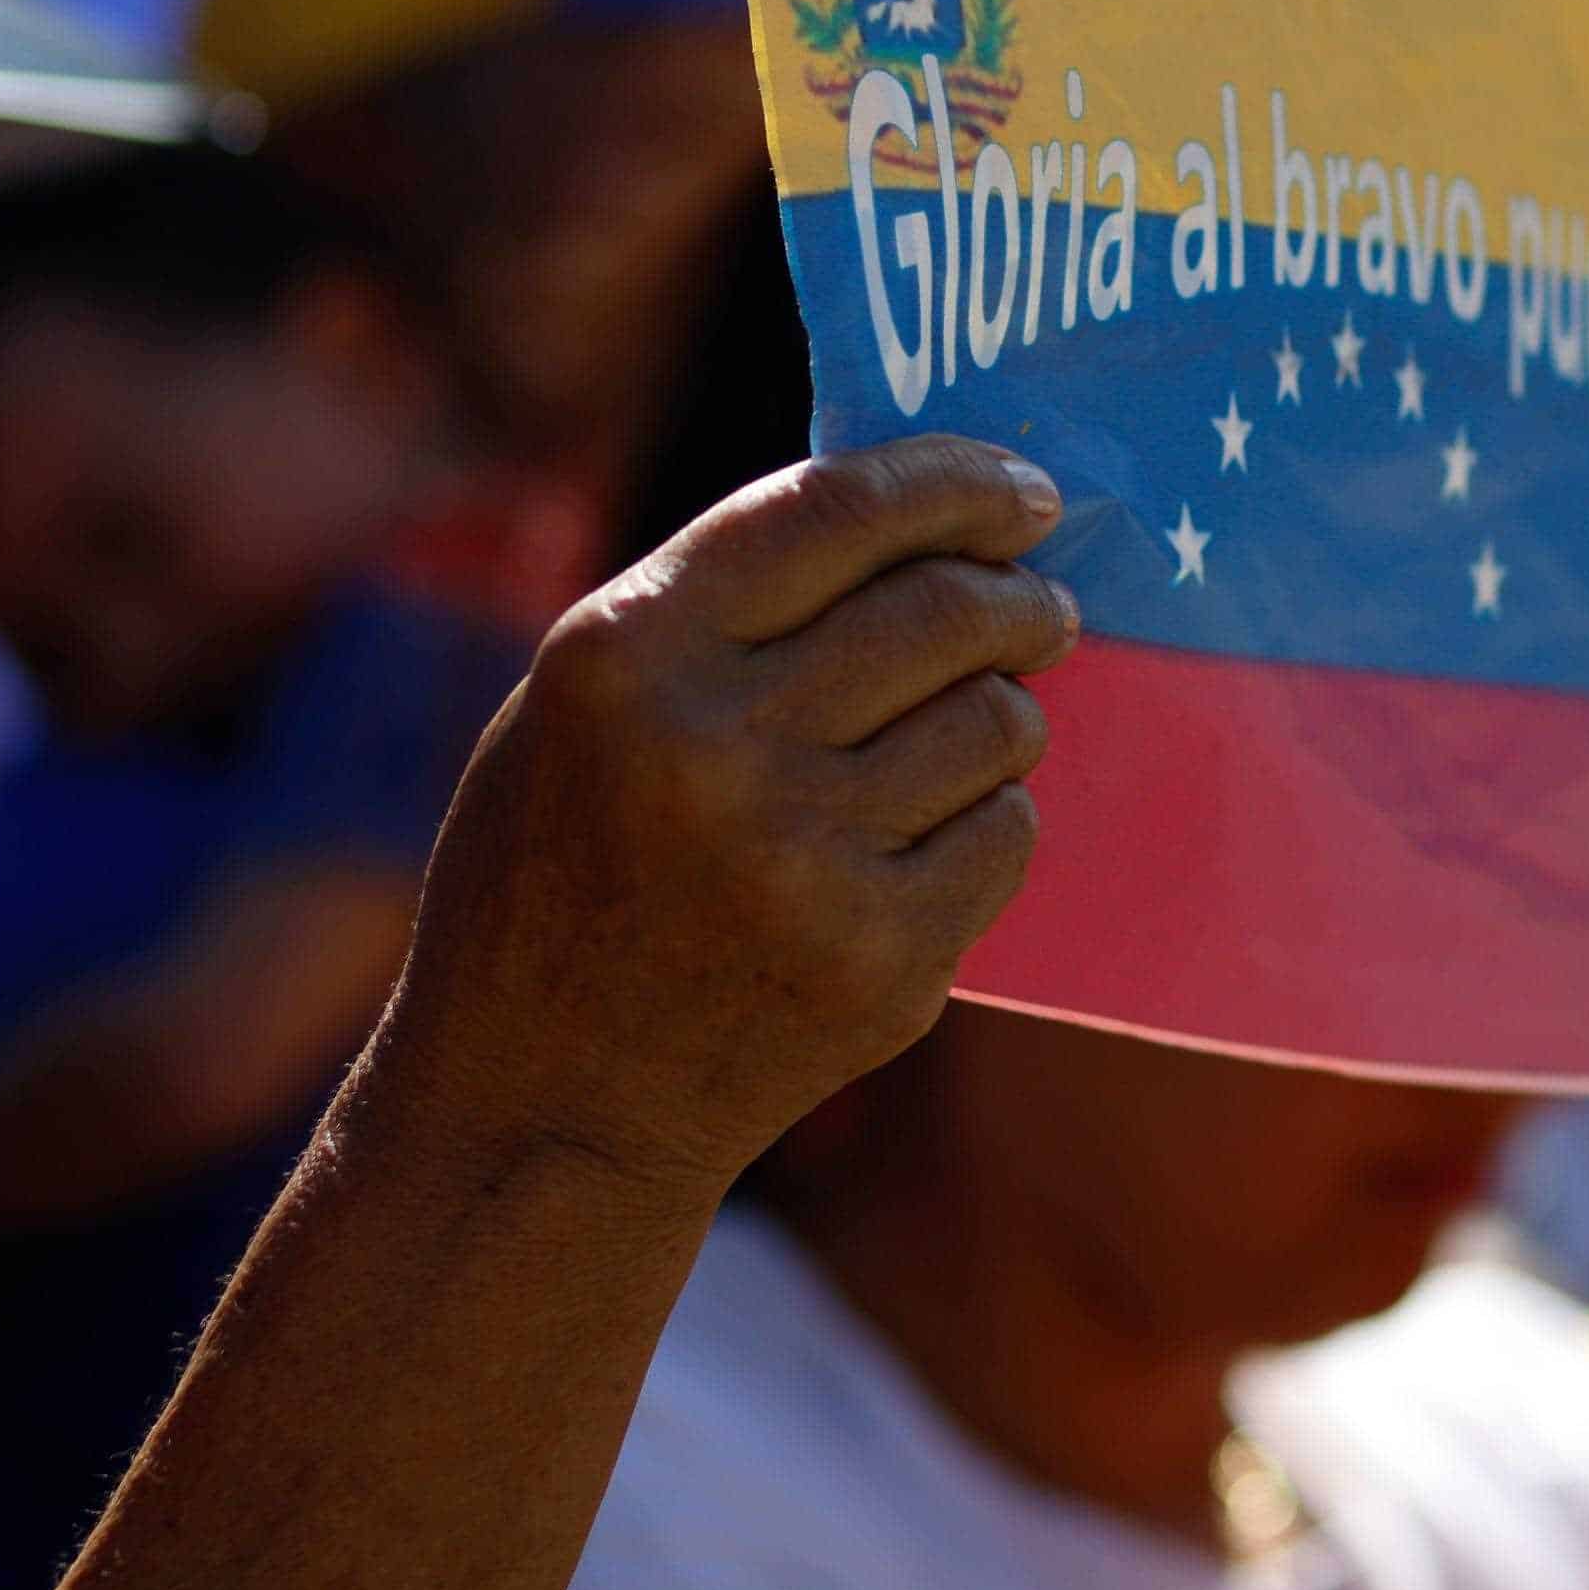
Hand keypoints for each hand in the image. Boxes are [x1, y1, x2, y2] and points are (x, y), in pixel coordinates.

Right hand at [385, 436, 1078, 1203]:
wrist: (547, 1106)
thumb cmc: (561, 876)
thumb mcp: (576, 707)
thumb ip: (718, 606)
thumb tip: (920, 517)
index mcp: (625, 654)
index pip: (838, 505)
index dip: (956, 483)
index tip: (1025, 490)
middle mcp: (713, 746)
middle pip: (947, 608)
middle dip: (1020, 597)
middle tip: (1041, 608)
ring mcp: (805, 860)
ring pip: (997, 720)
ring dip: (1005, 714)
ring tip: (970, 732)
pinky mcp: (881, 960)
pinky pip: (1006, 834)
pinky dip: (989, 822)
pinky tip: (931, 842)